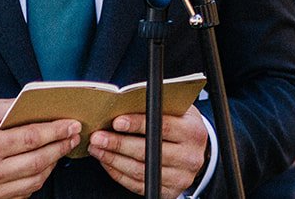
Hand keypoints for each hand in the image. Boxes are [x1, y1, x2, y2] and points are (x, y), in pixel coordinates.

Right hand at [0, 98, 79, 198]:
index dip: (56, 131)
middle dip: (61, 146)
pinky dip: (37, 179)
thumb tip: (42, 105)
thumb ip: (12, 108)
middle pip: (37, 161)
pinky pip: (23, 193)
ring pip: (34, 180)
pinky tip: (43, 165)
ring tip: (60, 149)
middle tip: (74, 135)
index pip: (30, 138)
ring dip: (53, 164)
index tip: (72, 124)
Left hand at [89, 104, 209, 197]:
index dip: (138, 124)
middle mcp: (189, 157)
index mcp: (193, 132)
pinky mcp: (167, 192)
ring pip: (139, 170)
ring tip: (97, 148)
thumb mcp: (180, 111)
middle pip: (147, 151)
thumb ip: (160, 108)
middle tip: (98, 137)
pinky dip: (118, 173)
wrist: (198, 153)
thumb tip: (125, 104)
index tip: (116, 121)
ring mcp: (179, 177)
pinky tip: (107, 162)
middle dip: (118, 143)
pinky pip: (137, 184)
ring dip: (113, 159)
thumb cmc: (183, 126)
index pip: (163, 126)